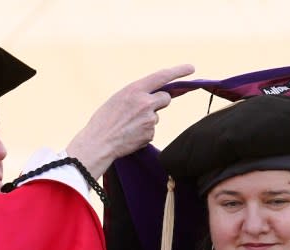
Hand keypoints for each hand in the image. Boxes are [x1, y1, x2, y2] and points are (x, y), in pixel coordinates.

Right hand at [67, 64, 194, 179]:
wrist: (98, 142)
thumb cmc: (104, 120)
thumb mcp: (118, 99)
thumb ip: (137, 95)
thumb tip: (156, 98)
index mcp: (134, 90)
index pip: (162, 76)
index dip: (178, 70)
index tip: (191, 68)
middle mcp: (145, 102)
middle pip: (166, 98)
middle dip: (160, 102)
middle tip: (143, 109)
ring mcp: (149, 119)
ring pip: (157, 116)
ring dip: (147, 120)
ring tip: (128, 126)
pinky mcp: (150, 134)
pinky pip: (152, 130)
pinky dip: (143, 133)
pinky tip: (130, 135)